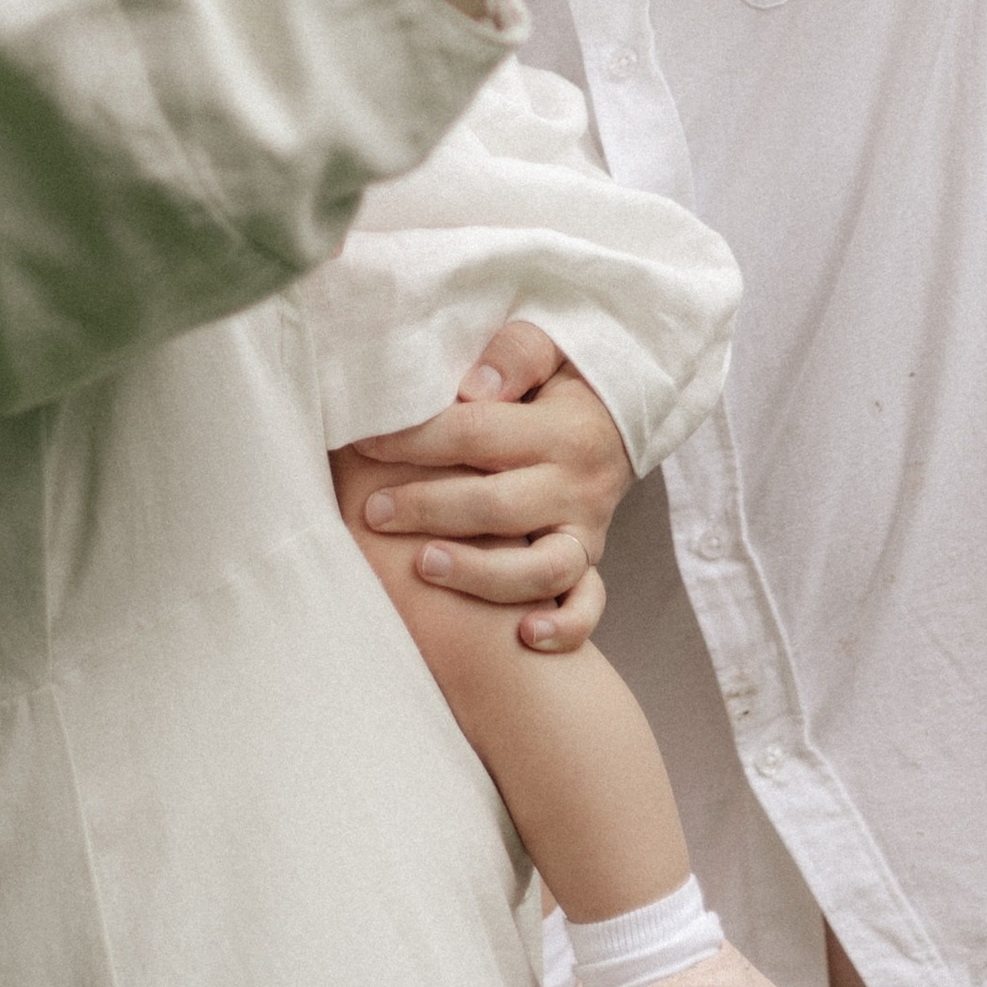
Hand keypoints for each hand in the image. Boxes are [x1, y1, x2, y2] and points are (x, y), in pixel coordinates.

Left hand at [335, 320, 635, 654]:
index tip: (365, 441)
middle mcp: (578, 484)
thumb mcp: (548, 349)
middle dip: (429, 509)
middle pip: (498, 506)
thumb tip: (472, 389)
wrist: (620, 420)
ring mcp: (587, 529)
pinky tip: (526, 636)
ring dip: (481, 573)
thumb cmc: (561, 382)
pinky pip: (587, 605)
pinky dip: (565, 627)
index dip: (415, 439)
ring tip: (425, 565)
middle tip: (373, 512)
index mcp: (562, 427)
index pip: (476, 434)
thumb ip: (514, 356)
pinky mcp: (590, 561)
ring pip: (542, 568)